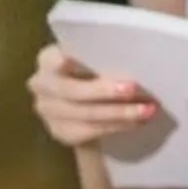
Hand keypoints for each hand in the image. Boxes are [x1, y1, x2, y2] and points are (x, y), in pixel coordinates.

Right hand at [27, 43, 157, 151]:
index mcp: (48, 58)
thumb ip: (103, 55)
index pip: (54, 59)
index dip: (66, 62)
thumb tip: (133, 57)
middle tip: (133, 88)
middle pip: (72, 91)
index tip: (75, 60)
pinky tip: (135, 122)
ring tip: (146, 110)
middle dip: (104, 91)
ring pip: (85, 114)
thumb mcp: (95, 57)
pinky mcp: (60, 132)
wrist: (85, 101)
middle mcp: (41, 84)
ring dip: (119, 113)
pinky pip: (90, 131)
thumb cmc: (95, 68)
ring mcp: (47, 111)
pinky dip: (116, 126)